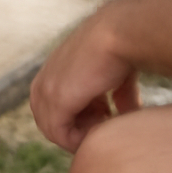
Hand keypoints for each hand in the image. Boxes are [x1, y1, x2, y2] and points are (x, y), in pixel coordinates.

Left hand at [29, 6, 141, 152]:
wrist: (119, 33)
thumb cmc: (121, 49)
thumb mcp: (117, 78)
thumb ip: (119, 97)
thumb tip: (129, 114)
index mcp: (51, 75)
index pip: (55, 114)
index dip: (82, 124)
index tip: (108, 119)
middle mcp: (43, 82)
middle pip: (52, 125)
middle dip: (80, 131)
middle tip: (107, 124)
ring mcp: (45, 91)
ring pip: (55, 132)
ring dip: (82, 136)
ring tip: (107, 124)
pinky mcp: (55, 99)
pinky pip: (60, 134)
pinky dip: (82, 139)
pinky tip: (102, 126)